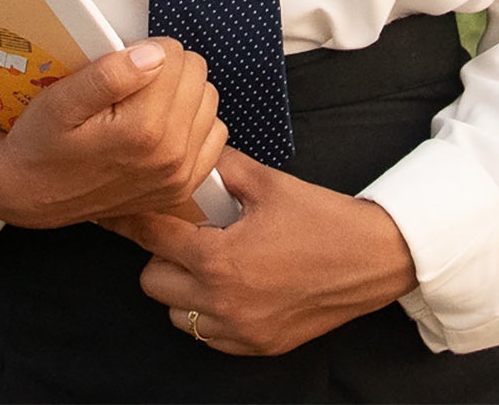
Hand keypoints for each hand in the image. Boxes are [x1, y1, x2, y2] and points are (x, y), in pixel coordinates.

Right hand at [0, 38, 226, 229]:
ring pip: (208, 100)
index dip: (146, 50)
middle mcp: (170, 156)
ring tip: (143, 104)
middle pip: (196, 74)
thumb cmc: (41, 143)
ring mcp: (180, 176)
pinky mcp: (183, 188)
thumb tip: (155, 54)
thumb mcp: (61, 101)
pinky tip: (161, 125)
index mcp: (143, 130)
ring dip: (181, 94)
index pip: (174, 55)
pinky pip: (214, 134)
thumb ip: (109, 76)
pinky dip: (193, 122)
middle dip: (166, 69)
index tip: (121, 65)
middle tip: (130, 85)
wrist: (30, 194)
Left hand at [108, 148, 418, 356]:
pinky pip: (208, 337)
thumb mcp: (269, 183)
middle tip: (186, 234)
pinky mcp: (258, 345)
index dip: (136, 218)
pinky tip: (231, 287)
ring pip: (176, 314)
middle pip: (153, 282)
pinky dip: (208, 314)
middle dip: (161, 254)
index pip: (153, 237)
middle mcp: (223, 302)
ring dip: (182, 287)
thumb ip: (222, 168)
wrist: (374, 258)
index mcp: (220, 259)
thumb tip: (193, 152)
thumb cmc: (323, 218)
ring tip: (210, 262)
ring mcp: (240, 330)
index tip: (125, 208)